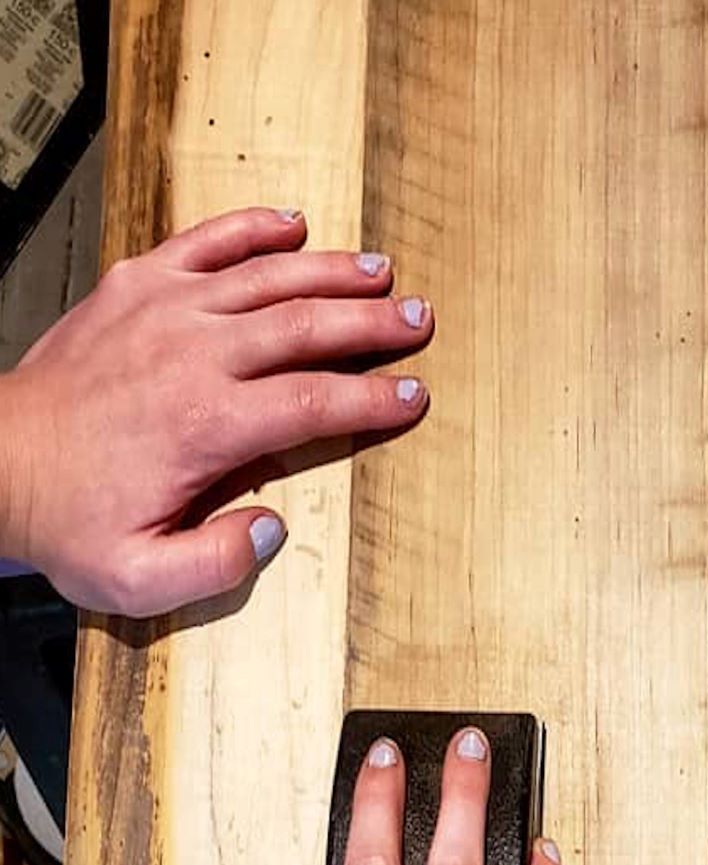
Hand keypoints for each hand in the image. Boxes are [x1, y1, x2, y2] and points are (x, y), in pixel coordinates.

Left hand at [0, 206, 432, 615]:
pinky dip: (252, 229)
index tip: (414, 398)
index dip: (373, 400)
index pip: (315, 402)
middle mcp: (193, 354)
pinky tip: (292, 225)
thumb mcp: (140, 576)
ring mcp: (164, 310)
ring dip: (331, 272)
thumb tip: (273, 529)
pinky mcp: (135, 285)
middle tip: (419, 320)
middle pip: (306, 327)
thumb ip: (217, 563)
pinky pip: (205, 243)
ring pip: (268, 278)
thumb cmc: (68, 519)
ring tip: (380, 272)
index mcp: (206, 424)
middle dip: (372, 323)